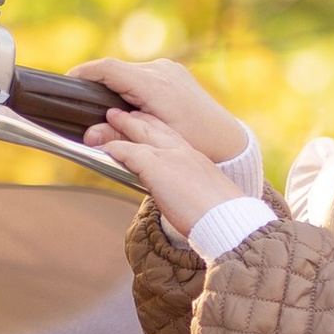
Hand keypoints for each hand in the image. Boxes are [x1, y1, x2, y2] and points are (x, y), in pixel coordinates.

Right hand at [75, 55, 246, 162]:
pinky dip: (131, 86)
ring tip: (104, 107)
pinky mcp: (174, 73)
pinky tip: (128, 105)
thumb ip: (119, 135)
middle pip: (117, 70)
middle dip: (97, 85)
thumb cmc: (195, 144)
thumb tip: (88, 136)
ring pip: (129, 72)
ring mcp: (170, 69)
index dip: (84, 73)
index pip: (108, 69)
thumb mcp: (154, 142)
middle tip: (81, 103)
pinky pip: (143, 75)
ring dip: (115, 86)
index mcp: (155, 84)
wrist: (228, 141)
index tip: (66, 81)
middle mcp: (162, 70)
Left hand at [85, 103, 241, 240]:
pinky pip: (129, 151)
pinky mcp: (157, 167)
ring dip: (121, 126)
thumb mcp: (206, 199)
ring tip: (105, 121)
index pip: (172, 134)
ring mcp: (170, 156)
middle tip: (119, 112)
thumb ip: (190, 192)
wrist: (230, 220)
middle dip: (136, 119)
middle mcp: (184, 151)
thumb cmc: (222, 217)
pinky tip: (103, 148)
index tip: (144, 121)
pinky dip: (114, 148)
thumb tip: (181, 201)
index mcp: (197, 158)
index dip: (155, 126)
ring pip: (141, 133)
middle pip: (155, 127)